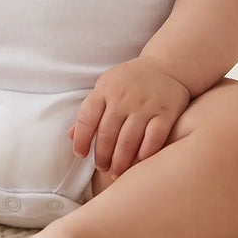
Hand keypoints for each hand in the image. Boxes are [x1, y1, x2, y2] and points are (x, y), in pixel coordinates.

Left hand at [69, 57, 190, 177]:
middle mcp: (123, 97)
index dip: (81, 140)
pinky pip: (153, 140)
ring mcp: (145, 105)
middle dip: (102, 156)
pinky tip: (139, 163)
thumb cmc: (131, 80)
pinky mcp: (166, 113)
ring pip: (128, 141)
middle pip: (106, 134)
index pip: (86, 118)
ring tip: (117, 171)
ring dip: (120, 162)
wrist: (167, 66)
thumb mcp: (106, 86)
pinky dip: (144, 155)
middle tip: (102, 167)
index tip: (81, 154)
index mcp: (105, 89)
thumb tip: (70, 136)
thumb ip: (90, 111)